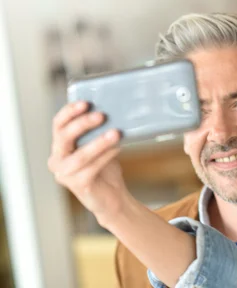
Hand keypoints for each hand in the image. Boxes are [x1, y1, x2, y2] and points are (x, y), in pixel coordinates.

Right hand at [48, 101, 127, 225]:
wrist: (112, 196)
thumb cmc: (105, 165)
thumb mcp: (99, 144)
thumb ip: (98, 130)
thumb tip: (112, 108)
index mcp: (60, 146)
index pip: (58, 124)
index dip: (69, 112)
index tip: (85, 102)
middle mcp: (57, 159)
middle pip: (64, 137)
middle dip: (82, 124)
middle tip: (102, 115)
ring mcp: (65, 174)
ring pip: (80, 155)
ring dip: (99, 142)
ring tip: (115, 133)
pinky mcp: (78, 186)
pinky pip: (91, 168)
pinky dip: (106, 156)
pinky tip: (117, 148)